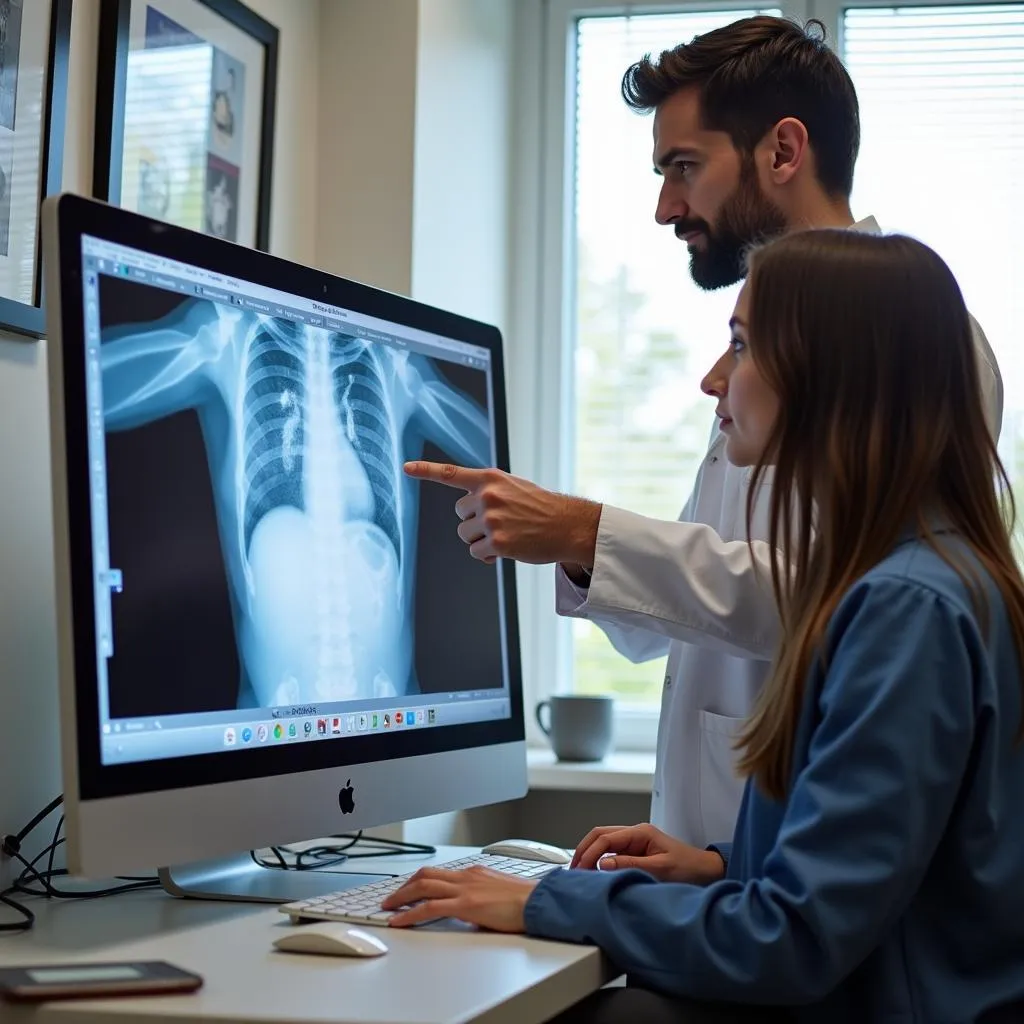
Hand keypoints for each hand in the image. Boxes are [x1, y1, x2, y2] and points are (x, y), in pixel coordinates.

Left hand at [380, 865, 536, 930]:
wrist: (539, 902)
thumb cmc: (525, 901)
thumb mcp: (497, 894)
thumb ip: (480, 899)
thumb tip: (470, 913)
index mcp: (474, 873)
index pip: (439, 873)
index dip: (419, 880)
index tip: (408, 889)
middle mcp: (466, 876)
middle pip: (425, 875)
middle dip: (404, 886)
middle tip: (391, 898)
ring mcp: (464, 888)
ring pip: (422, 886)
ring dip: (401, 896)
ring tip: (388, 907)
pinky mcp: (465, 904)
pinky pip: (429, 907)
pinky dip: (410, 913)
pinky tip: (399, 920)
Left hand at [403, 461, 600, 565]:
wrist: (567, 524)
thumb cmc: (540, 506)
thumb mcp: (513, 486)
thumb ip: (488, 490)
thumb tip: (465, 510)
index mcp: (490, 478)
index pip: (451, 474)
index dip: (425, 471)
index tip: (405, 468)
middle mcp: (488, 496)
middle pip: (459, 514)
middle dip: (474, 521)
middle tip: (501, 522)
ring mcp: (491, 519)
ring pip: (465, 535)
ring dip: (480, 539)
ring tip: (506, 535)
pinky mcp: (497, 542)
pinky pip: (476, 552)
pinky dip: (487, 555)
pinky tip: (507, 549)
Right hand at [571, 823, 725, 884]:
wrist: (706, 871)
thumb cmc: (688, 868)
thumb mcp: (660, 868)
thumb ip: (630, 864)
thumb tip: (602, 863)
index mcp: (640, 832)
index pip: (605, 838)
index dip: (589, 852)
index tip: (579, 869)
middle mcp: (635, 833)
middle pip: (600, 835)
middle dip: (584, 849)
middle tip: (573, 870)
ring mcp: (635, 842)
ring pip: (604, 842)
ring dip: (590, 854)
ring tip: (579, 871)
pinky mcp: (636, 851)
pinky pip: (612, 852)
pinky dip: (599, 859)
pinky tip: (594, 871)